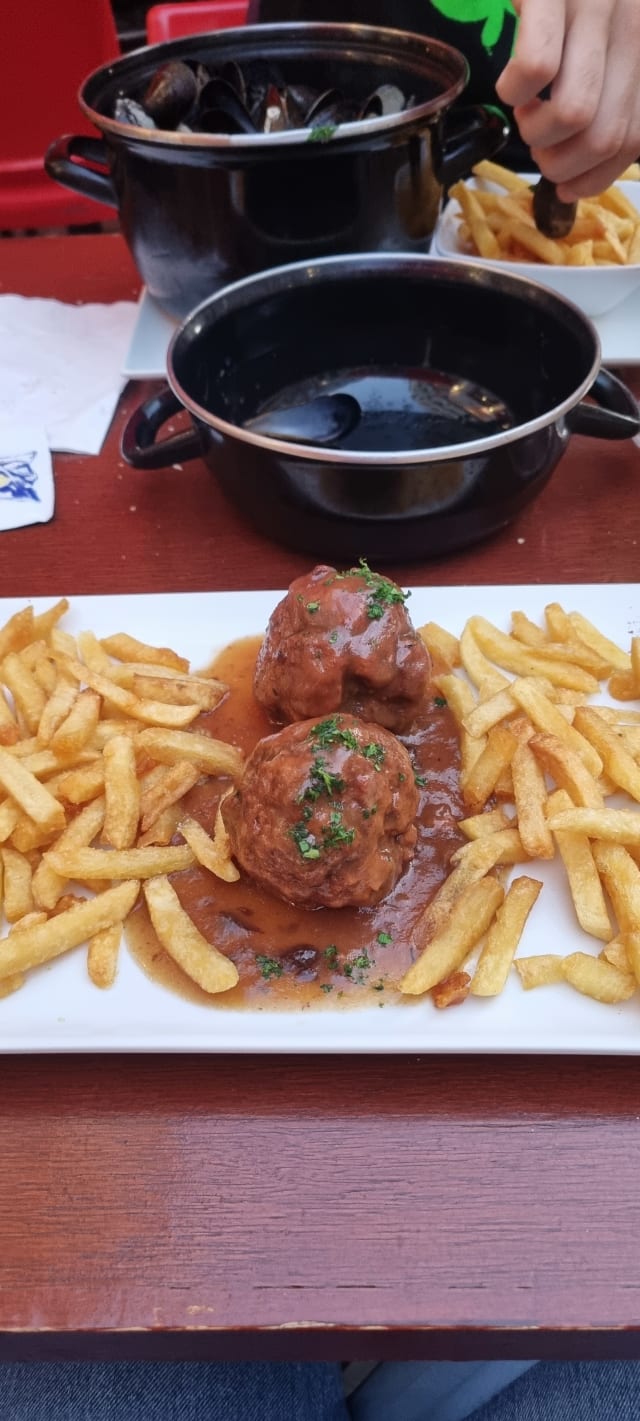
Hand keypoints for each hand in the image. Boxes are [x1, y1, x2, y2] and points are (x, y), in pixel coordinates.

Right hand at [495, 0, 639, 198]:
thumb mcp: (612, 34)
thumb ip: (616, 85)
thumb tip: (595, 160)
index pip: (635, 138)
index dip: (596, 177)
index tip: (567, 185)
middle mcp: (634, 26)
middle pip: (604, 135)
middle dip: (560, 162)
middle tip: (539, 144)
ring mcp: (596, 6)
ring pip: (573, 113)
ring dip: (536, 132)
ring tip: (525, 110)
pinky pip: (536, 69)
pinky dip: (515, 92)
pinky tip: (511, 83)